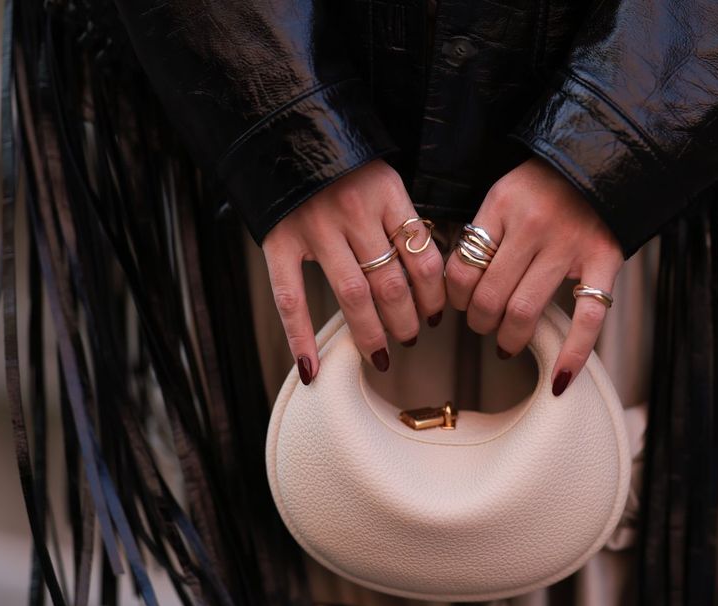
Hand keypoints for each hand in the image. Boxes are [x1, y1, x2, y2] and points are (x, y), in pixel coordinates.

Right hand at [262, 160, 445, 383]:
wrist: (284, 127)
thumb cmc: (341, 161)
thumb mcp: (382, 179)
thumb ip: (400, 220)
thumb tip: (426, 276)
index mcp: (388, 195)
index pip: (423, 258)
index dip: (435, 295)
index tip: (437, 314)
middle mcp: (354, 212)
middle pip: (392, 283)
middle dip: (406, 320)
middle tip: (412, 337)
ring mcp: (315, 228)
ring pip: (353, 294)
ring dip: (371, 332)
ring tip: (383, 354)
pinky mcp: (280, 240)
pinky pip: (290, 297)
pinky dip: (300, 336)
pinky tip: (312, 367)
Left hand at [445, 157, 623, 395]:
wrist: (604, 156)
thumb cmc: (547, 182)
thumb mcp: (504, 192)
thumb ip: (485, 232)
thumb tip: (459, 285)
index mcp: (502, 205)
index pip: (462, 268)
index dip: (455, 298)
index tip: (460, 304)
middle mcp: (533, 226)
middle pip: (489, 296)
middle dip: (479, 323)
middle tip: (482, 326)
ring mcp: (570, 246)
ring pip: (525, 311)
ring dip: (509, 338)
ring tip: (506, 343)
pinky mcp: (604, 260)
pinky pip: (588, 318)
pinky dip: (574, 353)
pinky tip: (559, 379)